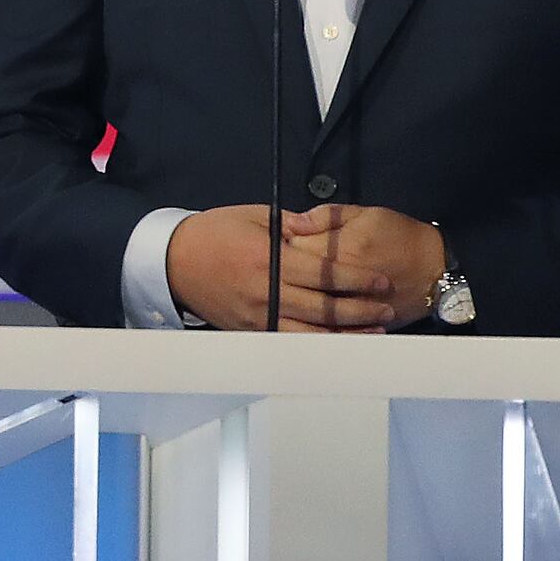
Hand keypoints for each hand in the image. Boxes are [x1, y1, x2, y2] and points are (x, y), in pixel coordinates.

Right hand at [165, 202, 405, 331]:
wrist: (172, 261)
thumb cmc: (213, 233)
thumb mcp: (252, 216)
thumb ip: (291, 224)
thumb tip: (320, 228)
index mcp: (269, 260)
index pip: (325, 275)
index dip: (357, 279)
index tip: (381, 280)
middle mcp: (267, 292)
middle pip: (324, 307)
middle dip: (360, 309)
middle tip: (386, 307)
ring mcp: (258, 316)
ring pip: (311, 332)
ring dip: (346, 333)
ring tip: (374, 331)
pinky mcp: (251, 330)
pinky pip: (291, 341)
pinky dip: (318, 344)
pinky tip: (339, 343)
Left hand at [286, 205, 446, 321]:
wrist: (437, 270)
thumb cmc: (402, 238)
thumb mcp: (364, 214)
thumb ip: (324, 216)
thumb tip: (293, 221)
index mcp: (339, 250)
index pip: (290, 250)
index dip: (279, 247)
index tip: (276, 244)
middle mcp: (341, 282)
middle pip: (293, 282)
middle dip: (282, 275)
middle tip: (281, 269)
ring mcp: (350, 306)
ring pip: (308, 309)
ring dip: (296, 301)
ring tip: (291, 292)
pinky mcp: (359, 323)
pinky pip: (328, 329)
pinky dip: (315, 324)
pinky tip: (307, 315)